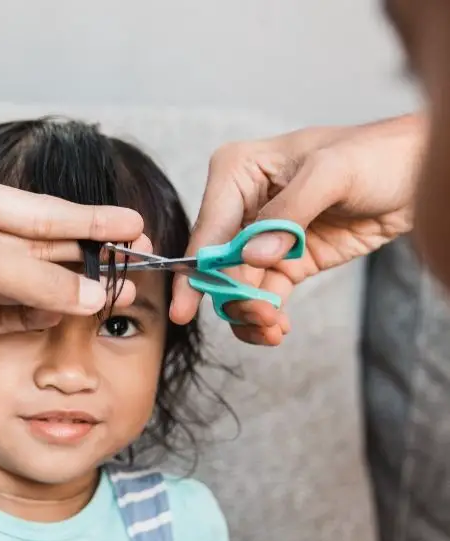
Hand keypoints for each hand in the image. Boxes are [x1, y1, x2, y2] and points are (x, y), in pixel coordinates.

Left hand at [0, 169, 146, 374]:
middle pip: (39, 246)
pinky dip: (36, 315)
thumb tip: (90, 295)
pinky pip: (7, 312)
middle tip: (130, 267)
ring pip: (26, 282)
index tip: (131, 224)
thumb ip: (37, 276)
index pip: (43, 210)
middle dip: (86, 259)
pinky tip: (66, 314)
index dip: (92, 219)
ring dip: (67, 292)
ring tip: (110, 297)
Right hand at [170, 113, 425, 344]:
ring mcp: (263, 238)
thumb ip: (289, 213)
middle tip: (259, 318)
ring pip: (238, 286)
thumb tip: (253, 256)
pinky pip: (264, 295)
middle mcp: (242, 206)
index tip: (183, 309)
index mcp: (239, 173)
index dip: (195, 271)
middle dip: (232, 296)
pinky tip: (279, 328)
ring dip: (250, 313)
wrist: (415, 174)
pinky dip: (266, 316)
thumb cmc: (376, 154)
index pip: (209, 229)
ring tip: (274, 327)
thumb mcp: (332, 172)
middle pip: (219, 264)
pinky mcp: (286, 261)